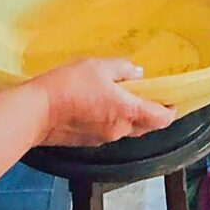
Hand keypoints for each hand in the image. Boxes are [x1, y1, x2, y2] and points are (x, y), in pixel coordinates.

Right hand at [30, 59, 174, 146]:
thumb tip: (138, 73)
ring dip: (129, 118)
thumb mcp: (98, 66)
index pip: (161, 119)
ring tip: (121, 99)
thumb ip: (122, 69)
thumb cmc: (70, 85)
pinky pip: (107, 132)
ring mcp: (103, 139)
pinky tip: (99, 107)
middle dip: (151, 115)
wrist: (36, 111)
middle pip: (145, 127)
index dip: (171, 111)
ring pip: (126, 130)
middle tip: (149, 98)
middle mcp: (120, 130)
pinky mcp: (86, 143)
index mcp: (128, 111)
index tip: (172, 100)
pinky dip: (111, 122)